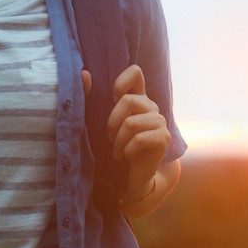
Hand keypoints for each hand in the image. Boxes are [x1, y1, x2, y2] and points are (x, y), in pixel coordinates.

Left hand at [105, 65, 170, 198]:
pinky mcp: (163, 138)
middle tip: (111, 137)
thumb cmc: (115, 145)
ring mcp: (160, 122)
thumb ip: (92, 98)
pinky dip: (127, 150)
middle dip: (113, 122)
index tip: (114, 99)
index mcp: (137, 98)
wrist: (131, 175)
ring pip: (131, 123)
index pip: (135, 72)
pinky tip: (127, 156)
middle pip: (128, 100)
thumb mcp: (101, 121)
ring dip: (119, 141)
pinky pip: (139, 139)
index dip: (122, 82)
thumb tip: (83, 73)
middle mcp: (151, 106)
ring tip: (118, 150)